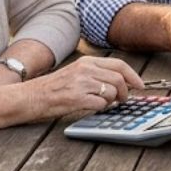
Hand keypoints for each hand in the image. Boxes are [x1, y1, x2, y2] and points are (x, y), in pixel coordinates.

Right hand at [24, 56, 144, 120]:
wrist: (30, 97)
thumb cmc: (52, 88)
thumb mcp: (75, 73)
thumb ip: (95, 74)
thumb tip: (119, 83)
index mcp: (86, 62)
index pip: (119, 64)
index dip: (133, 75)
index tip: (140, 85)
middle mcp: (85, 69)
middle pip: (119, 78)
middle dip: (126, 91)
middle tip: (123, 99)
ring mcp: (81, 83)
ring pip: (112, 91)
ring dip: (113, 101)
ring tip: (105, 104)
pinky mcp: (76, 98)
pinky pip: (101, 103)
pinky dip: (102, 108)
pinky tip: (94, 107)